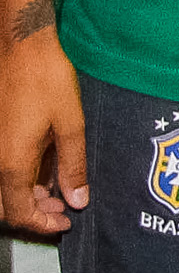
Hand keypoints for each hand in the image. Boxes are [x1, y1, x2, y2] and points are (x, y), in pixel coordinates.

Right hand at [0, 29, 86, 236]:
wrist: (22, 47)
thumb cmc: (47, 82)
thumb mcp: (70, 126)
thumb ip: (73, 167)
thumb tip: (77, 200)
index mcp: (10, 162)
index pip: (18, 212)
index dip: (41, 225)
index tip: (65, 224)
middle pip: (5, 204)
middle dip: (33, 213)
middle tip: (63, 210)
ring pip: (2, 187)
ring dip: (27, 196)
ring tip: (58, 192)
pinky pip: (4, 168)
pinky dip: (22, 177)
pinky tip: (46, 171)